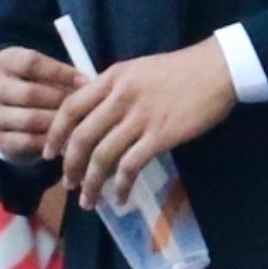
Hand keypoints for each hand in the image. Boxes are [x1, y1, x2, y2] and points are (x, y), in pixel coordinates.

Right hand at [0, 44, 82, 163]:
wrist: (23, 117)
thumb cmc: (46, 88)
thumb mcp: (53, 74)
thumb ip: (67, 76)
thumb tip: (89, 86)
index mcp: (5, 61)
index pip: (31, 63)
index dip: (61, 73)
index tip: (85, 82)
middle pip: (28, 93)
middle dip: (61, 101)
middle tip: (83, 107)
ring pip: (28, 119)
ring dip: (56, 123)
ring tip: (77, 124)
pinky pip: (26, 141)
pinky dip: (49, 141)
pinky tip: (65, 139)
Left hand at [51, 41, 236, 205]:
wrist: (218, 68)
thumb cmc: (178, 69)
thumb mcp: (135, 70)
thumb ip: (111, 90)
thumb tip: (89, 115)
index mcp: (110, 79)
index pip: (70, 108)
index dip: (55, 134)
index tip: (49, 153)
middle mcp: (119, 98)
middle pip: (81, 138)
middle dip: (69, 166)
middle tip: (67, 184)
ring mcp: (140, 117)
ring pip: (102, 156)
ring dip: (91, 183)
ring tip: (88, 200)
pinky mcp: (161, 135)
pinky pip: (131, 166)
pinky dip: (121, 185)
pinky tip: (120, 197)